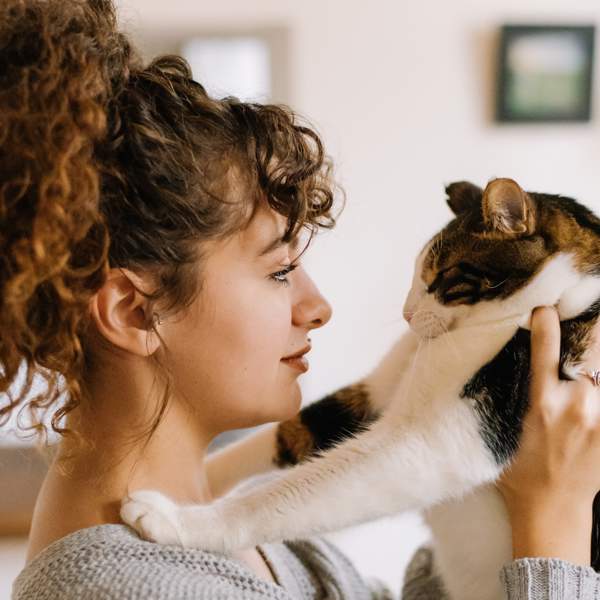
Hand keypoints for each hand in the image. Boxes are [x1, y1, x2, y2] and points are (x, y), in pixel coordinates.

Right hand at [497, 306, 599, 565]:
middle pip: (592, 357)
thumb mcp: (505, 431)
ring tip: (587, 363)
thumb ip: (513, 399)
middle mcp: (576, 408)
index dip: (546, 326)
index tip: (544, 310)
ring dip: (595, 368)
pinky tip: (594, 389)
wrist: (551, 512)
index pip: (545, 354)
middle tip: (589, 318)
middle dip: (593, 335)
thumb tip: (506, 370)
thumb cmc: (519, 472)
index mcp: (541, 405)